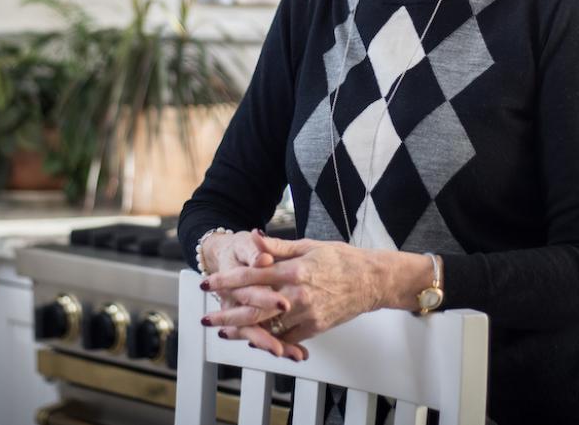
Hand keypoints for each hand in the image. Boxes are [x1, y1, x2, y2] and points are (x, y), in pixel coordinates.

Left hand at [203, 236, 384, 359]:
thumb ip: (278, 248)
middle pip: (254, 309)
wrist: (371, 281)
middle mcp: (298, 294)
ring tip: (224, 330)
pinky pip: (287, 338)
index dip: (226, 280)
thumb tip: (253, 239)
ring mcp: (307, 314)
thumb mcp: (308, 245)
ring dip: (243, 330)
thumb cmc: (341, 259)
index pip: (252, 276)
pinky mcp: (315, 328)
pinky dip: (269, 339)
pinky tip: (253, 338)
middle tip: (207, 317)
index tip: (208, 282)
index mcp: (294, 270)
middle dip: (227, 314)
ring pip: (268, 327)